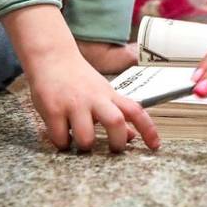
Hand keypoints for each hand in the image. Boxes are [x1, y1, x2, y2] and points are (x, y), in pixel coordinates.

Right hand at [3, 5, 160, 152]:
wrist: (52, 57)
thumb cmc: (78, 78)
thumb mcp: (103, 93)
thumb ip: (117, 113)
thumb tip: (133, 136)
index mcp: (109, 95)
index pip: (136, 111)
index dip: (148, 129)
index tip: (155, 146)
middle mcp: (95, 99)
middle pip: (115, 122)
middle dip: (117, 143)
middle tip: (113, 150)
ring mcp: (74, 104)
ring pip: (86, 137)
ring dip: (84, 146)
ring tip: (80, 141)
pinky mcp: (53, 110)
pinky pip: (60, 138)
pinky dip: (62, 143)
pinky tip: (62, 135)